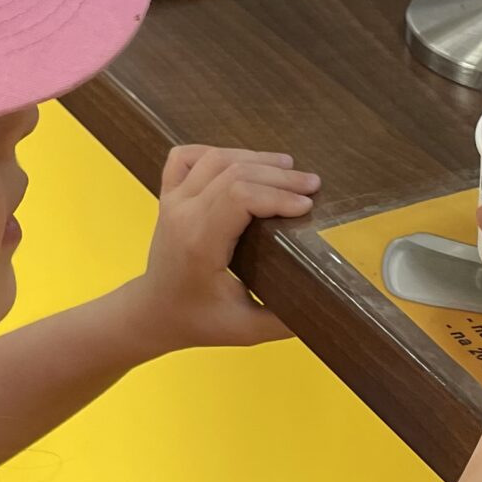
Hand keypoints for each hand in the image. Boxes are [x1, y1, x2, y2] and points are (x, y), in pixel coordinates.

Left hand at [124, 145, 318, 352]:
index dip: (278, 195)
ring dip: (256, 158)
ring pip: (216, 159)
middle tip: (313, 185)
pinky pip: (186, 157)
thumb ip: (286, 319)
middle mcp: (183, 214)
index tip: (307, 206)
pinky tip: (242, 160)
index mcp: (200, 243)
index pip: (240, 197)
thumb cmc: (199, 321)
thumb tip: (327, 300)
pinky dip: (216, 152)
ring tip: (289, 167)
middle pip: (234, 172)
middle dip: (280, 176)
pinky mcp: (168, 196)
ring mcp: (172, 201)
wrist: (154, 312)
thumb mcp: (247, 330)